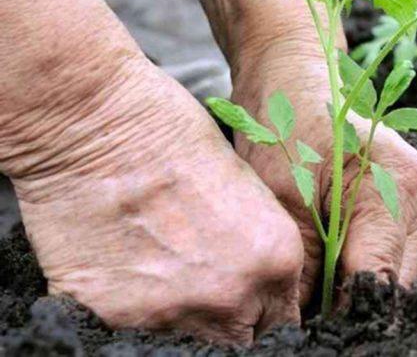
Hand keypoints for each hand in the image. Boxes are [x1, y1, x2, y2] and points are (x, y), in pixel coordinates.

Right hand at [7, 56, 304, 343]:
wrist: (94, 122)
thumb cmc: (173, 131)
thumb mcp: (245, 184)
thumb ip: (259, 243)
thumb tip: (257, 277)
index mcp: (275, 257)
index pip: (283, 319)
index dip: (265, 306)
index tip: (250, 296)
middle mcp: (231, 294)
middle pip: (240, 337)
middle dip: (230, 315)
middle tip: (206, 279)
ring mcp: (171, 311)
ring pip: (188, 336)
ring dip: (182, 309)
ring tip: (160, 260)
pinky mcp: (112, 315)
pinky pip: (133, 327)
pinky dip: (132, 303)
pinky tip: (125, 260)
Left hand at [232, 41, 416, 305]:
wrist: (293, 77)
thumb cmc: (285, 123)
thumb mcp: (283, 198)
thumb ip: (304, 266)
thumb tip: (304, 323)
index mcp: (397, 187)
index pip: (379, 280)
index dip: (345, 314)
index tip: (311, 331)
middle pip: (395, 283)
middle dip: (353, 305)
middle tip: (307, 319)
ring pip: (395, 274)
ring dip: (358, 290)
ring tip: (315, 297)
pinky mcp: (407, 205)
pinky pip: (390, 255)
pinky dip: (361, 268)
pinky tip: (330, 271)